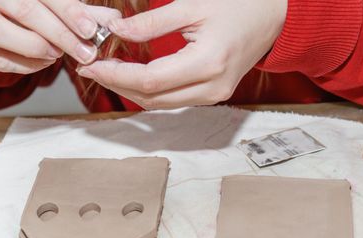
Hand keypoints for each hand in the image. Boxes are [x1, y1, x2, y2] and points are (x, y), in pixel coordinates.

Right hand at [0, 0, 120, 73]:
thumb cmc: (36, 16)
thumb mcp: (63, 11)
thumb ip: (86, 16)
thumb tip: (114, 20)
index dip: (70, 11)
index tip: (91, 29)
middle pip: (27, 10)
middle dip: (61, 34)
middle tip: (86, 53)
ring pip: (1, 31)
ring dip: (36, 47)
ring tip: (57, 55)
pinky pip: (0, 58)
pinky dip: (26, 64)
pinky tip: (44, 62)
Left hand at [76, 0, 286, 109]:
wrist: (271, 18)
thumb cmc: (238, 5)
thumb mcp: (192, 5)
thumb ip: (152, 22)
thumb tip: (116, 31)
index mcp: (209, 63)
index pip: (150, 79)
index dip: (116, 75)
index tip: (92, 65)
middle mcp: (211, 88)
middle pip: (152, 97)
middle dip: (117, 85)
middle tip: (91, 69)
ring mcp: (213, 96)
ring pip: (160, 103)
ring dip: (130, 91)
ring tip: (106, 72)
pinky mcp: (212, 95)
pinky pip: (172, 100)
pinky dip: (149, 91)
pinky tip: (132, 77)